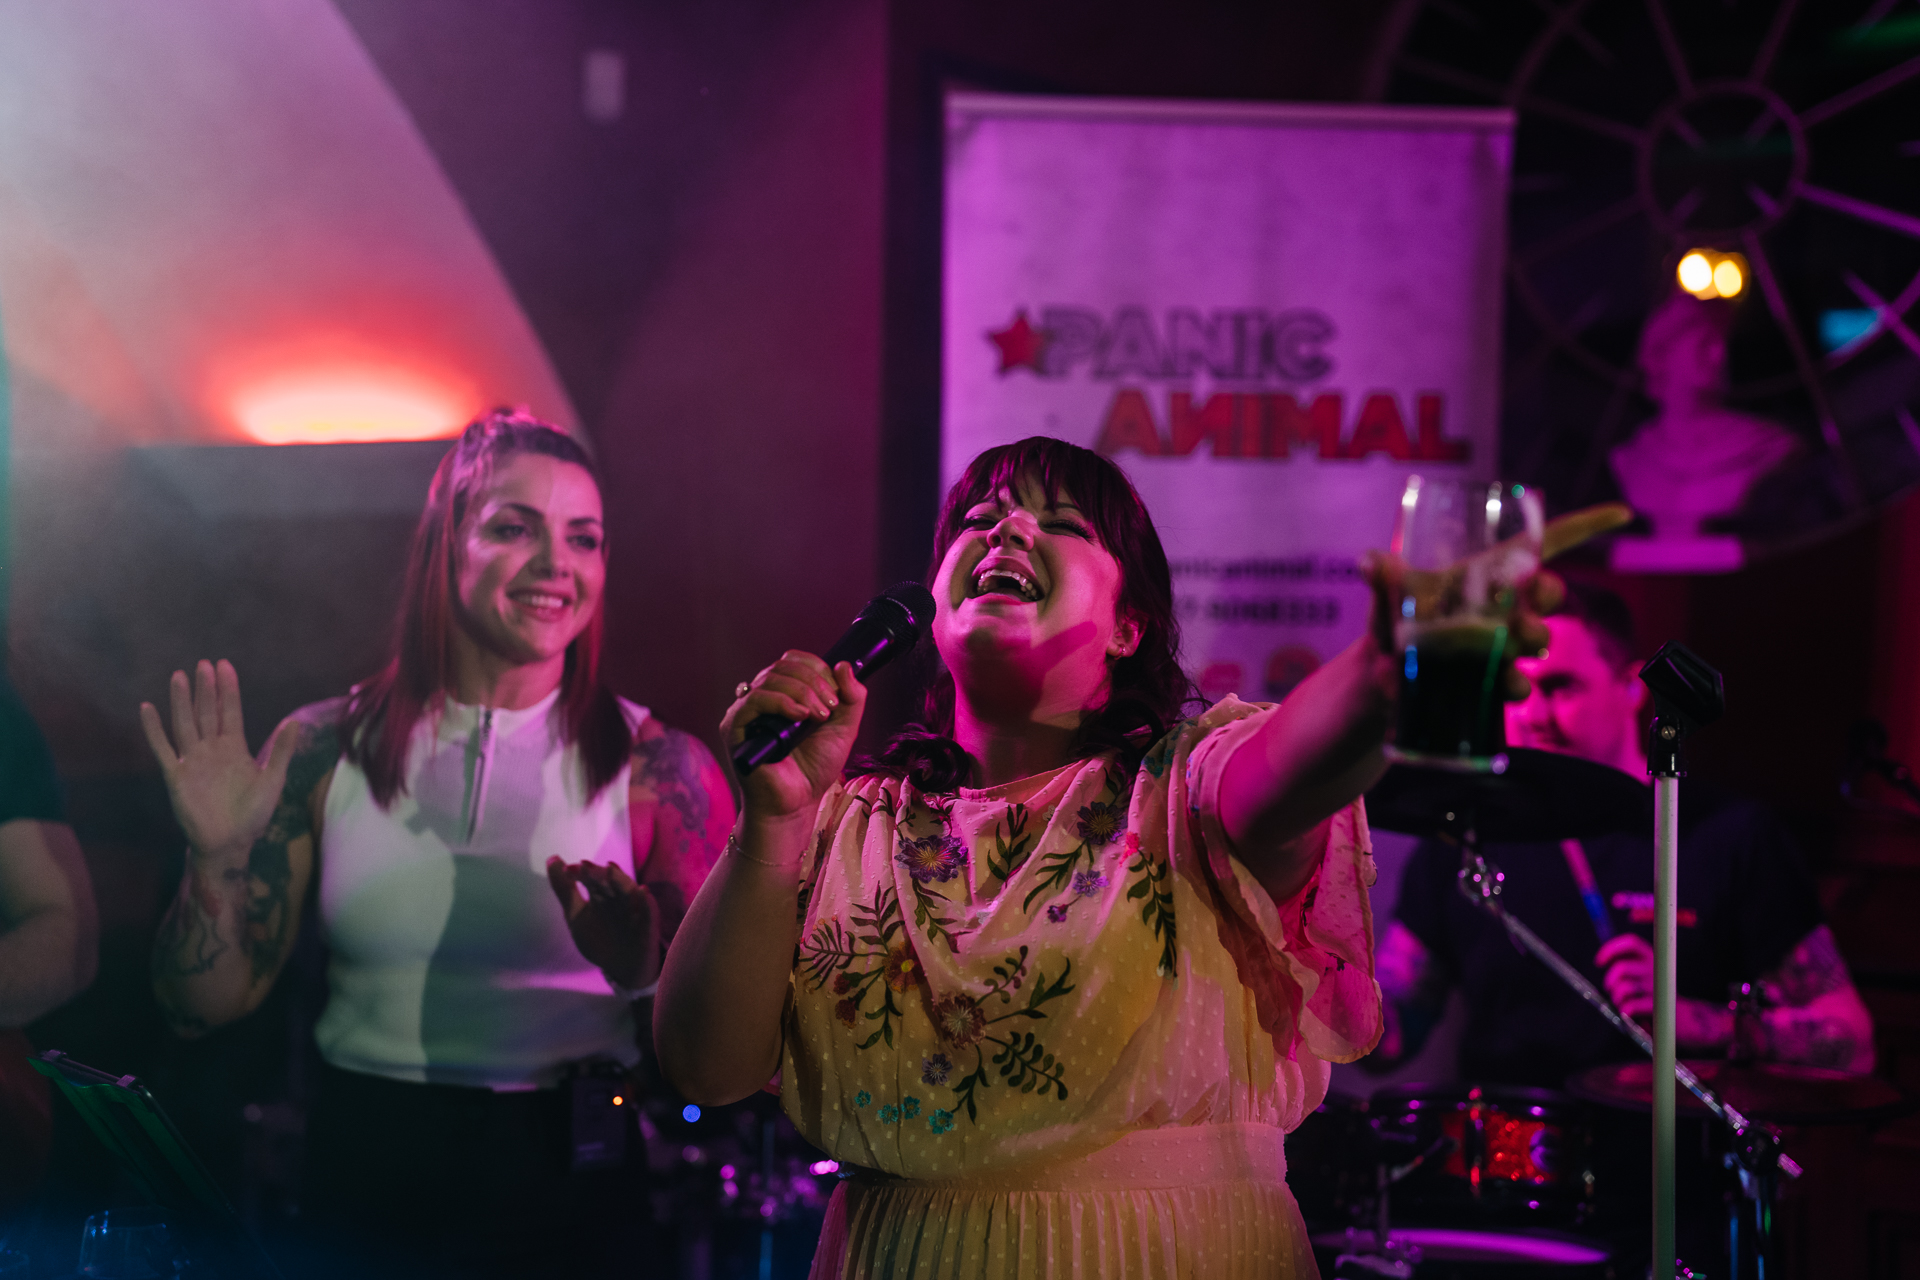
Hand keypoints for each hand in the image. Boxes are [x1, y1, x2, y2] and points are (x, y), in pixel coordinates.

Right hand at [139, 660, 297, 863]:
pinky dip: (154, 730)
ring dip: (181, 701)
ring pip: (185, 724)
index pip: (230, 712)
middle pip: (207, 712)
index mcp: (235, 748)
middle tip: (203, 664)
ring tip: (178, 676)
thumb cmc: (253, 814)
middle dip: (206, 689)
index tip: (224, 666)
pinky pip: (163, 748)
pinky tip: (147, 709)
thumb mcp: (273, 780)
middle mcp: (212, 750)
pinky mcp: (176, 775)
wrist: (230, 842)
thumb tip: (294, 722)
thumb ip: (282, 751)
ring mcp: (192, 760)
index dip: (228, 689)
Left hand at [547, 858, 661, 990]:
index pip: (591, 879)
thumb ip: (565, 889)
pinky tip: (643, 891)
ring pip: (628, 893)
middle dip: (597, 874)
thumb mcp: (577, 915)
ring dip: (620, 881)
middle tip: (584, 866)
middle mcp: (618, 899)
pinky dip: (646, 902)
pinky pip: (648, 914)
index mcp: (602, 894)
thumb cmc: (600, 938)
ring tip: (610, 869)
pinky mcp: (647, 928)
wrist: (623, 969)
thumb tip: (552, 858)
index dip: (581, 873)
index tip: (568, 870)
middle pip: (608, 883)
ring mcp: (634, 912)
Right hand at [721, 653, 865, 822]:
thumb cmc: (814, 769)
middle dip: (814, 681)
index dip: (817, 668)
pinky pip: (753, 699)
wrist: (796, 803)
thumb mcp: (844, 729)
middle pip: (783, 666)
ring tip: (819, 715)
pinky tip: (800, 716)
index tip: (836, 693)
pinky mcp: (734, 727)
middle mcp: (762, 698)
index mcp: (784, 694)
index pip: (793, 661)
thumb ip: (852, 697)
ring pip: (770, 678)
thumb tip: (844, 664)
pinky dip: (781, 701)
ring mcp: (746, 711)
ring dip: (802, 691)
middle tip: (830, 707)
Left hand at [1367, 502, 1633, 701]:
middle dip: (1548, 593)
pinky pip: (1519, 681)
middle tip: (1528, 598)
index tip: (1622, 512)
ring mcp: (1505, 642)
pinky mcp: (1495, 678)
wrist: (1381, 670)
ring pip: (1538, 636)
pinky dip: (1514, 684)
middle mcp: (1505, 604)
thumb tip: (1367, 561)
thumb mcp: (1389, 594)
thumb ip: (1384, 577)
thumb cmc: (1394, 618)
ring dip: (1531, 639)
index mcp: (1489, 572)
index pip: (1544, 543)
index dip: (1585, 526)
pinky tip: (1504, 686)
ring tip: (1508, 645)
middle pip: (1549, 591)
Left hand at [1597, 933, 1656, 1021]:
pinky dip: (1625, 1010)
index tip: (1599, 962)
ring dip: (1617, 998)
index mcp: (1654, 957)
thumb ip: (1629, 964)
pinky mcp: (1659, 1005)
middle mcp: (1657, 968)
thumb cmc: (1656, 994)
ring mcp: (1659, 986)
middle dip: (1610, 981)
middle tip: (1611, 989)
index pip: (1631, 942)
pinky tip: (1628, 1013)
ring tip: (1622, 1003)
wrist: (1683, 1017)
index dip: (1611, 948)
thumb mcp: (1645, 974)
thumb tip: (1603, 959)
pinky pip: (1631, 1005)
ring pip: (1624, 988)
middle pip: (1622, 967)